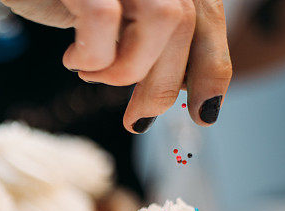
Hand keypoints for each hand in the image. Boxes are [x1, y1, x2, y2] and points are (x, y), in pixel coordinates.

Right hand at [1, 0, 231, 132]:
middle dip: (165, 84)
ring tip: (93, 75)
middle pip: (187, 23)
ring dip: (128, 68)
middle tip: (137, 120)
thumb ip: (149, 42)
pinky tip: (72, 60)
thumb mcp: (115, 22)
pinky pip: (103, 20)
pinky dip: (91, 54)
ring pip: (162, 19)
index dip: (212, 67)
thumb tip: (176, 91)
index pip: (206, 16)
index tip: (205, 114)